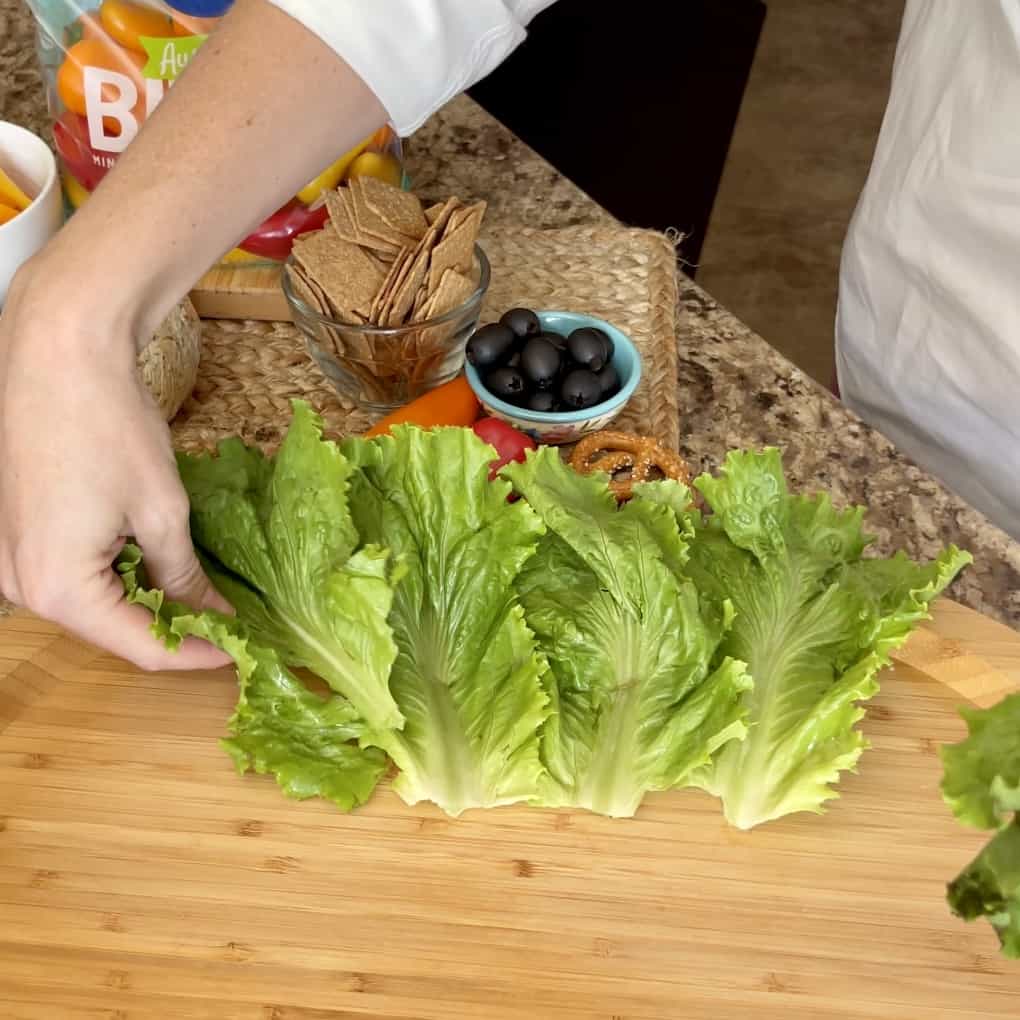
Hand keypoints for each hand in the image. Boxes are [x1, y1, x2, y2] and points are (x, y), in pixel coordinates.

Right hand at [0, 264, 229, 669]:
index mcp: (57, 589)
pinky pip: (72, 573)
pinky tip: (157, 562)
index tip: (241, 652)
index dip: (197, 654)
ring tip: (203, 596)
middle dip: (172, 629)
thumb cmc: (108, 426)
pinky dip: (117, 575)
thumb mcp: (163, 511)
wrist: (58, 353)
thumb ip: (184, 575)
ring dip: (145, 602)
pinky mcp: (15, 534)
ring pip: (92, 603)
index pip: (140, 646)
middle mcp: (22, 586)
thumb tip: (214, 612)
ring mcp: (11, 560)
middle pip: (111, 629)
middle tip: (228, 624)